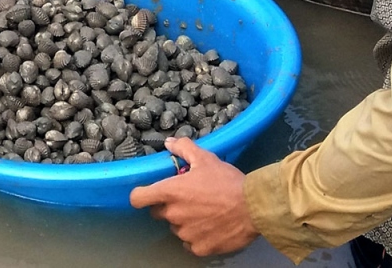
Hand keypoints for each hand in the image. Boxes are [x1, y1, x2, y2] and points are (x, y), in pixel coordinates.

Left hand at [129, 137, 259, 256]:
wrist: (253, 207)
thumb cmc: (227, 181)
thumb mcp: (206, 159)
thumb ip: (184, 149)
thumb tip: (169, 143)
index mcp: (170, 192)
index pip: (138, 198)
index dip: (141, 195)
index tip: (149, 193)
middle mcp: (173, 215)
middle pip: (158, 213)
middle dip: (169, 206)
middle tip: (189, 199)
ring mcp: (186, 234)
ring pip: (176, 228)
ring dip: (185, 221)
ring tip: (205, 212)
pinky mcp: (199, 248)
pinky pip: (190, 243)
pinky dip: (197, 237)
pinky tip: (211, 227)